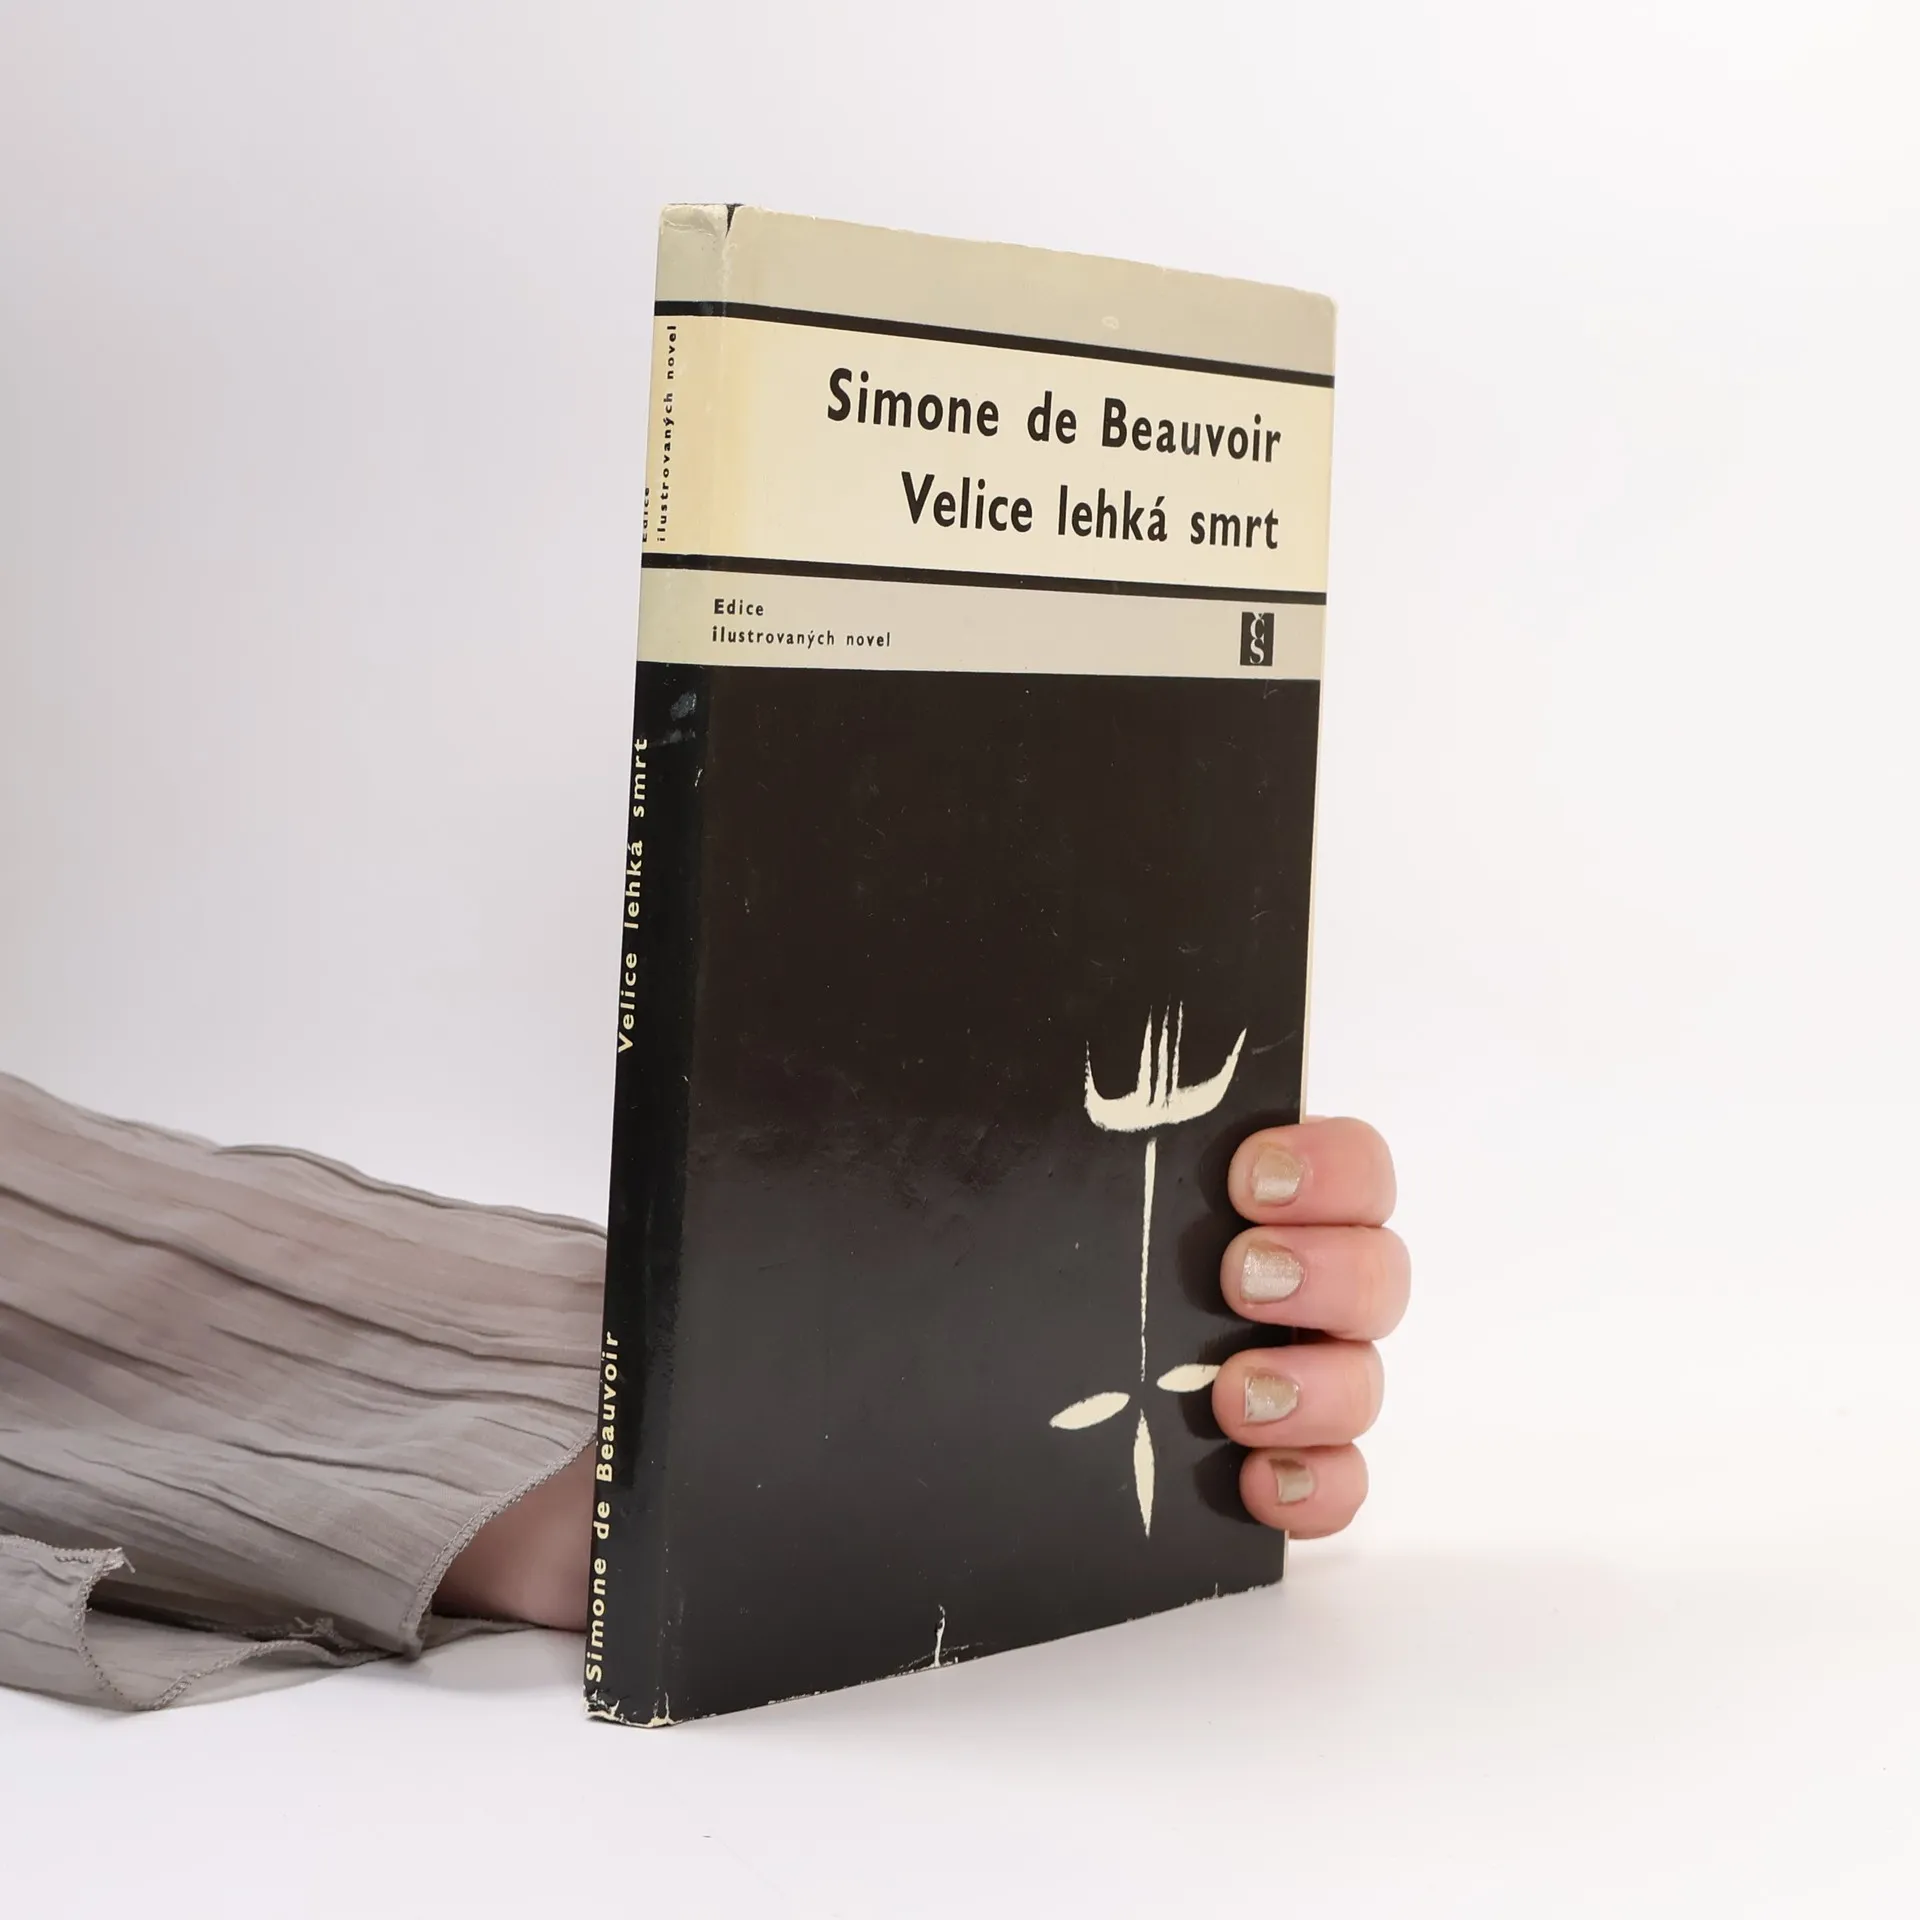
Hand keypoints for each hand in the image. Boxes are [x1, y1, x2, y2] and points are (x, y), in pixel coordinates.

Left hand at [442, 1115, 1404, 1626]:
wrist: (758, 1407)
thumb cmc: (826, 1261)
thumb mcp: (846, 1155)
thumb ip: (875, 1075)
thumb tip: (819, 945)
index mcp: (1166, 1177)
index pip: (1318, 1147)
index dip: (1328, 1156)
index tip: (1249, 1168)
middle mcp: (1223, 1272)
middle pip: (1367, 1257)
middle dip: (1337, 1263)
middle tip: (1234, 1272)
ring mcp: (1232, 1377)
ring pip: (1361, 1372)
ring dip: (1336, 1378)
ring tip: (1235, 1391)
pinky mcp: (1212, 1484)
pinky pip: (1325, 1489)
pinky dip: (1322, 1487)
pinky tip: (1254, 1484)